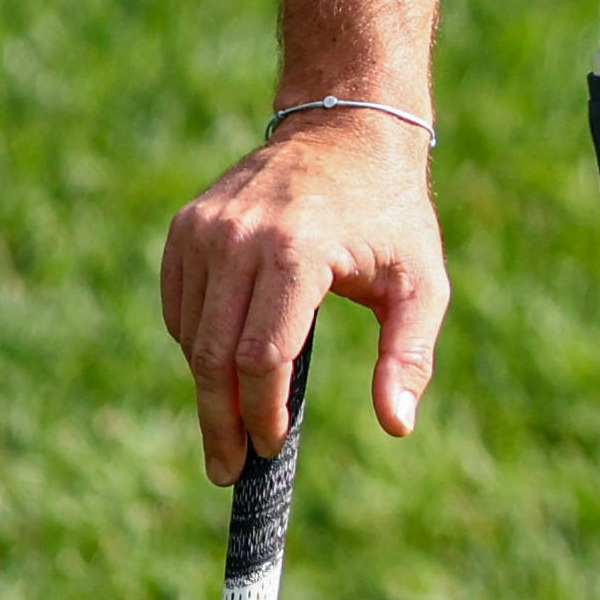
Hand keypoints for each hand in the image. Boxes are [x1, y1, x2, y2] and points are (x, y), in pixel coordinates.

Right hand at [159, 115, 448, 485]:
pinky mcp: (186, 228)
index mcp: (298, 250)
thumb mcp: (420, 281)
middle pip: (215, 356)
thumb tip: (398, 425)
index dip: (264, 413)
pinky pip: (180, 308)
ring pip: (192, 336)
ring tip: (235, 422)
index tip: (273, 450)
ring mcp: (205, 230)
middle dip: (221, 422)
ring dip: (210, 388)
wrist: (346, 130)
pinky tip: (227, 366)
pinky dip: (198, 345)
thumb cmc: (391, 214)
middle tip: (229, 469)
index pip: (263, 357)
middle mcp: (239, 238)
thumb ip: (409, 353)